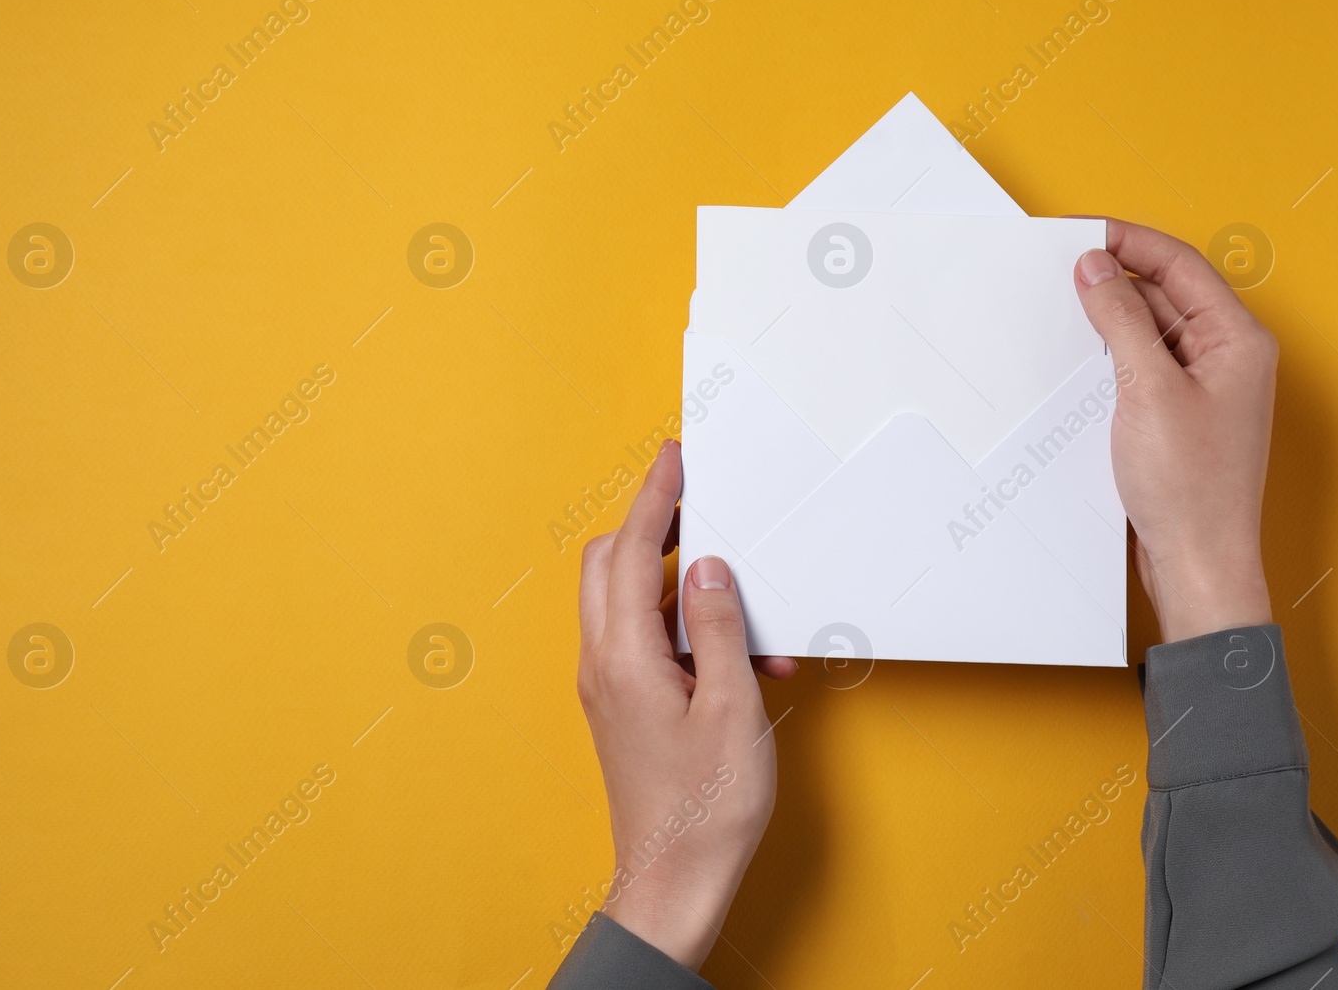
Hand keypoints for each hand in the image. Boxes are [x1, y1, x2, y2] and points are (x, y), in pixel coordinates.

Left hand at [576, 440, 792, 968]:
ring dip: (669, 579)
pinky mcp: (621, 705)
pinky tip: (733, 649)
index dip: (655, 497)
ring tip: (734, 590)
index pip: (631, 550)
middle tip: (699, 502)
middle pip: (609, 564)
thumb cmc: (705, 807)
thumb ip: (719, 628)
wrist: (674, 880)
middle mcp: (603, 664)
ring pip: (622, 600)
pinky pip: (639, 638)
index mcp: (625, 658)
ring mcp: (607, 686)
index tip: (673, 458)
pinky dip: (677, 623)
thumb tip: (707, 568)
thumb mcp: (730, 708)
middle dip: (650, 524)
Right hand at [1073, 219, 1277, 641]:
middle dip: (1116, 277)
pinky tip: (1084, 359)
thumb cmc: (1190, 490)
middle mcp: (1228, 358)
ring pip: (1154, 329)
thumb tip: (1096, 270)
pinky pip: (1146, 365)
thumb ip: (1122, 321)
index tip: (1082, 233)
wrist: (1197, 563)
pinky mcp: (1182, 415)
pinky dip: (1114, 354)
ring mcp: (1206, 388)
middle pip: (1168, 292)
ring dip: (1112, 318)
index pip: (1180, 265)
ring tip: (1067, 310)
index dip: (1129, 242)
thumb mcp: (1147, 390)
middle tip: (1062, 268)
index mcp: (1238, 340)